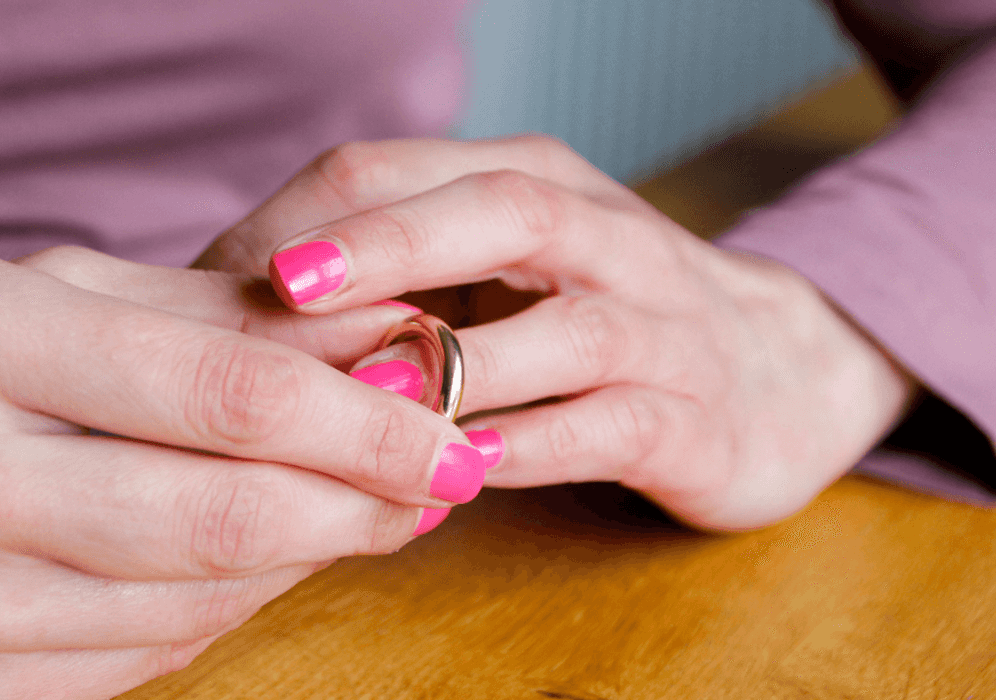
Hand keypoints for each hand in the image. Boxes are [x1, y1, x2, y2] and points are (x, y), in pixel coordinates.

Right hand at [0, 247, 485, 698]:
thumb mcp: (53, 299)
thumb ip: (221, 321)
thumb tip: (389, 347)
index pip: (230, 395)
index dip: (371, 422)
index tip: (457, 428)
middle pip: (232, 516)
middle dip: (369, 503)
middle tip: (446, 475)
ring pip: (206, 599)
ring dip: (310, 553)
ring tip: (359, 504)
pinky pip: (154, 657)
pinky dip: (230, 605)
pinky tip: (257, 555)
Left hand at [198, 136, 916, 529]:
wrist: (780, 370)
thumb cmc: (601, 313)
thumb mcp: (504, 263)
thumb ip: (401, 267)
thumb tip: (242, 298)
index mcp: (535, 184)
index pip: (411, 170)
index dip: (316, 218)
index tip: (228, 274)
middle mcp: (602, 238)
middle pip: (497, 214)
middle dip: (389, 246)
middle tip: (287, 286)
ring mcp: (658, 326)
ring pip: (565, 329)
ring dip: (463, 364)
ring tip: (365, 398)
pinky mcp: (692, 417)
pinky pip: (611, 427)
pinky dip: (537, 446)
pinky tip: (465, 467)